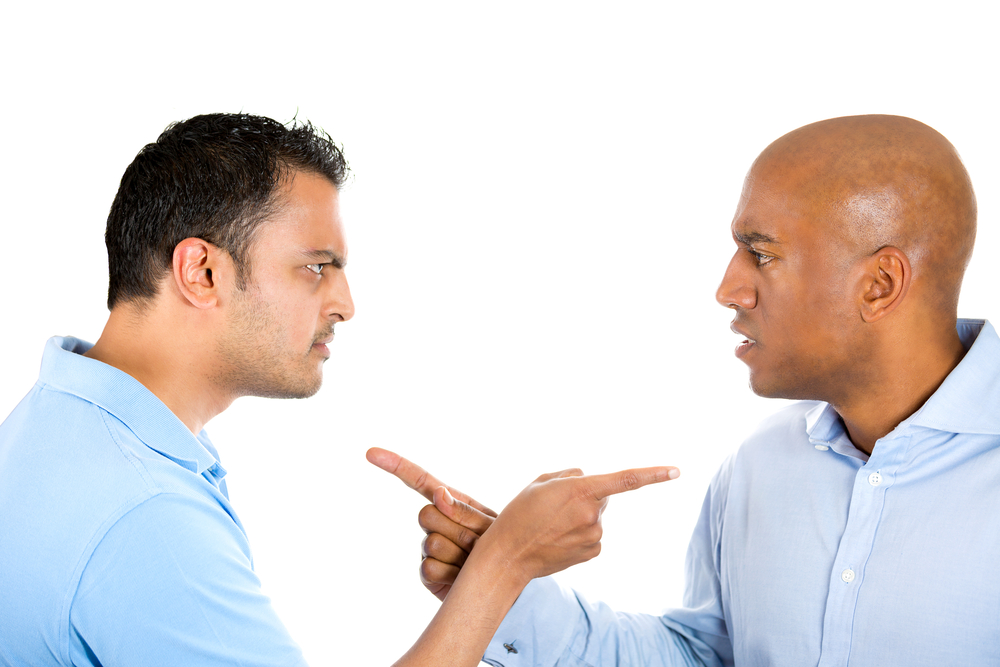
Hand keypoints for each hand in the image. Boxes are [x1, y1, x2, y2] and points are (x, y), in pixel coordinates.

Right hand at [366, 447, 496, 600]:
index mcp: (451, 503)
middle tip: (477, 544)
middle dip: (455, 529)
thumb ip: (465, 511)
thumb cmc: (504, 550)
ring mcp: (428, 548)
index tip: (370, 453)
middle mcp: (436, 523)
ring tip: (474, 562)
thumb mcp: (492, 526)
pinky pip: (429, 569)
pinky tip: (462, 577)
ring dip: (458, 555)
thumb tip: (438, 493)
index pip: (419, 481)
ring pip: (431, 544)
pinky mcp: (427, 573)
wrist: (508, 586)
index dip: (395, 466)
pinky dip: (451, 575)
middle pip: (425, 515)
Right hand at [475, 465, 678, 583]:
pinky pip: (592, 534)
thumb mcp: (540, 482)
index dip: (653, 474)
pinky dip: (579, 533)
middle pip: (602, 496)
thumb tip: (588, 480)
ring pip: (595, 516)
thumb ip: (570, 476)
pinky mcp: (593, 552)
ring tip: (551, 524)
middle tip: (555, 505)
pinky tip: (558, 538)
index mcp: (581, 490)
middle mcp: (593, 514)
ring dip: (580, 516)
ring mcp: (595, 536)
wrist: (508, 556)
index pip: (625, 480)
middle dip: (586, 496)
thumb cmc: (519, 514)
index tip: (676, 471)